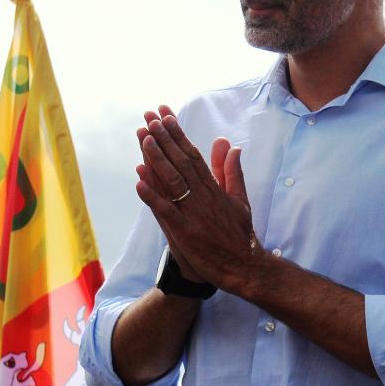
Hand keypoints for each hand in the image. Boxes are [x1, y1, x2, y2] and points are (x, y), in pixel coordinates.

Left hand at [136, 111, 261, 293]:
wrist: (246, 269)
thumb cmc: (241, 235)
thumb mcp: (240, 199)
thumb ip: (231, 172)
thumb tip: (231, 145)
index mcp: (215, 189)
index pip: (194, 155)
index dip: (179, 135)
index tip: (166, 116)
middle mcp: (204, 197)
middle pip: (182, 162)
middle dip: (165, 139)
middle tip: (151, 119)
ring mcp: (194, 215)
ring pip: (173, 182)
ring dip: (157, 160)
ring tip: (144, 139)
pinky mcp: (186, 233)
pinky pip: (167, 211)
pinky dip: (152, 196)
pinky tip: (139, 181)